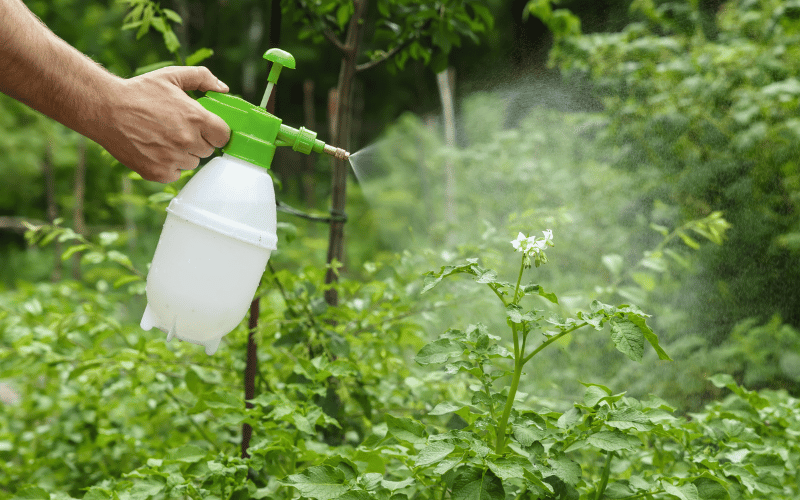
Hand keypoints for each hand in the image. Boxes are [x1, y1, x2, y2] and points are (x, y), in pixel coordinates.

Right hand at [98, 66, 231, 182]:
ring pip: (191, 162)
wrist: (105, 109)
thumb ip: (202, 78)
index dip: (215, 131)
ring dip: (183, 153)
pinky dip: (168, 165)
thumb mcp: (172, 75)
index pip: (224, 136)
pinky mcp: (158, 172)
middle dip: (197, 140)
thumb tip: (223, 89)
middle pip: (207, 150)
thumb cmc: (139, 91)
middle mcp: (187, 141)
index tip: (205, 128)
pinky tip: (155, 150)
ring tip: (163, 137)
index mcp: (196, 118)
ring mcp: (173, 159)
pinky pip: (175, 174)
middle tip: (178, 129)